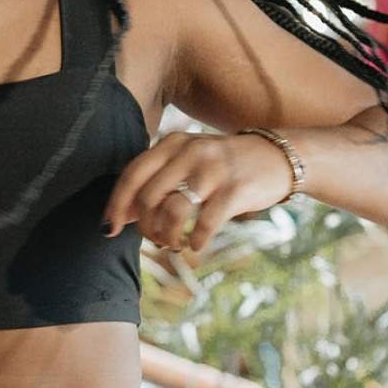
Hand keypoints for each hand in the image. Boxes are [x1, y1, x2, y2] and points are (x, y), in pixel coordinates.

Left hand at [104, 131, 289, 254]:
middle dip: (145, 227)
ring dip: (167, 236)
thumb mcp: (188, 163)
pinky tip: (196, 244)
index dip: (116, 205)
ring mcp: (213, 170)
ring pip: (173, 212)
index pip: (132, 174)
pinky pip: (205, 223)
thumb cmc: (223, 166)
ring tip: (174, 243)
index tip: (109, 229)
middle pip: (149, 197)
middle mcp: (190, 151)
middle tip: (155, 239)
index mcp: (173, 143)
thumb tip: (123, 216)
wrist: (278, 157)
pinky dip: (196, 240)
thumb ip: (157, 182)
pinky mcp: (235, 190)